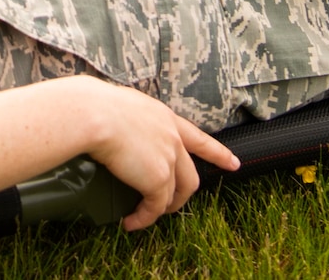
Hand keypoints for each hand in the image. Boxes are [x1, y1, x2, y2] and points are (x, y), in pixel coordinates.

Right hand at [66, 77, 236, 230]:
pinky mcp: (157, 178)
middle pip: (190, 175)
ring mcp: (168, 158)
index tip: (233, 163)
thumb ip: (131, 122)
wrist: (95, 114)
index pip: (198, 138)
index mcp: (165, 118)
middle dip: (184, 195)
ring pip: (174, 194)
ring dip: (160, 208)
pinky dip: (144, 218)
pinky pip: (155, 207)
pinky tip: (131, 222)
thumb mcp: (123, 107)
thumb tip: (116, 132)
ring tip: (144, 215)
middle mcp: (172, 138)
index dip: (217, 153)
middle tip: (174, 205)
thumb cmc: (96, 107)